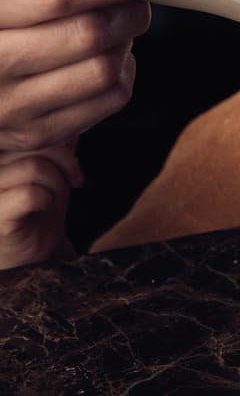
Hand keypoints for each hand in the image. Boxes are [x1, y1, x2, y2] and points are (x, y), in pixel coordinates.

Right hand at [0, 0, 159, 151]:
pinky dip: (123, 71)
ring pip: (104, 70)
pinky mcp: (37, 134)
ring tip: (119, 23)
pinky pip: (109, 100)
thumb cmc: (7, 14)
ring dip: (128, 40)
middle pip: (88, 33)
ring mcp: (11, 107)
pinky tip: (108, 55)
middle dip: (130, 7)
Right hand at [0, 142, 81, 269]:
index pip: (30, 135)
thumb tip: (71, 130)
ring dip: (57, 185)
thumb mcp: (50, 179)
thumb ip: (55, 154)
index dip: (59, 148)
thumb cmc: (35, 221)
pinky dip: (46, 201)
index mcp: (1, 158)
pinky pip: (30, 193)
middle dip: (64, 165)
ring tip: (54, 203)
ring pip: (34, 167)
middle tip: (74, 185)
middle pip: (34, 146)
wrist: (26, 266)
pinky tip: (42, 212)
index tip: (74, 170)